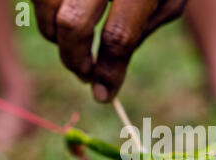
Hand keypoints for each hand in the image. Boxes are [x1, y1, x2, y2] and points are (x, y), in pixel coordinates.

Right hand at [32, 0, 187, 101]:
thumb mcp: (169, 0)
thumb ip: (140, 33)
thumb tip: (105, 75)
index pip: (119, 37)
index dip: (109, 73)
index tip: (104, 94)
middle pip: (72, 25)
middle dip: (75, 60)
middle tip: (85, 73)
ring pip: (46, 9)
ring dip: (55, 37)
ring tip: (77, 43)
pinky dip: (47, 13)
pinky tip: (67, 16)